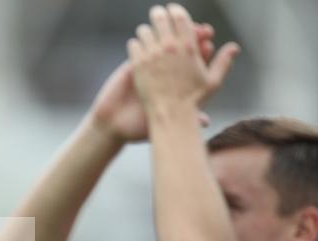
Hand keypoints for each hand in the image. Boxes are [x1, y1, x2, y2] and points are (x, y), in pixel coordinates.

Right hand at [91, 18, 214, 141]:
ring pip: (163, 44)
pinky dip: (147, 39)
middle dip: (192, 37)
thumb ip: (185, 120)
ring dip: (172, 35)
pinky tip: (154, 35)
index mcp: (176, 85)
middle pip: (182, 48)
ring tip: (180, 31)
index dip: (201, 51)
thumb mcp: (165, 125)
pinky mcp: (131, 66)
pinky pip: (140, 47)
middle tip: (200, 31)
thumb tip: (206, 122)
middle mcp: (165, 74)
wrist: (114, 127)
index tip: (208, 45)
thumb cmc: (140, 129)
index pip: (194, 62)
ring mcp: (149, 67)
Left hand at [128, 4, 238, 115]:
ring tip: (147, 32)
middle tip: (157, 13)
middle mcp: (169, 47)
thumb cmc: (193, 101)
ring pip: (144, 30)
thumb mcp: (212, 82)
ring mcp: (152, 55)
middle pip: (161, 18)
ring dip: (147, 30)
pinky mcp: (137, 64)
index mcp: (188, 47)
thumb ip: (223, 62)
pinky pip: (133, 44)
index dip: (175, 10)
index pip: (181, 17)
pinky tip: (138, 46)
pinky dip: (136, 43)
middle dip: (159, 13)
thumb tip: (234, 47)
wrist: (169, 115)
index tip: (172, 9)